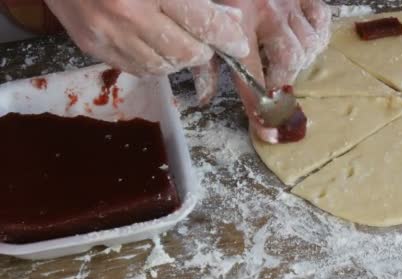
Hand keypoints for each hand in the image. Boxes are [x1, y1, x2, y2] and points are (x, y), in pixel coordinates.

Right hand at [44, 0, 248, 75]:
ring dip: (179, 58)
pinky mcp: (93, 48)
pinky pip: (138, 69)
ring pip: (163, 67)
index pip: (203, 22)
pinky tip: (154, 45)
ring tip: (178, 40)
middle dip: (203, 50)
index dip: (227, 36)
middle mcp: (128, 16)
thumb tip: (223, 17)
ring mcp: (108, 36)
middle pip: (186, 53)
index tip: (239, 46)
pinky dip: (154, 62)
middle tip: (206, 40)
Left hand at [196, 0, 330, 142]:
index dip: (260, 108)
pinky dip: (317, 36)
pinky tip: (305, 40)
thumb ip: (205, 61)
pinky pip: (322, 20)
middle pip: (289, 60)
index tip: (269, 133)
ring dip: (299, 60)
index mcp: (238, 21)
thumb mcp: (202, 20)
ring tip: (285, 62)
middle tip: (274, 82)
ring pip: (308, 43)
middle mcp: (268, 11)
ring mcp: (290, 1)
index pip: (251, 75)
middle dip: (283, 79)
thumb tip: (205, 98)